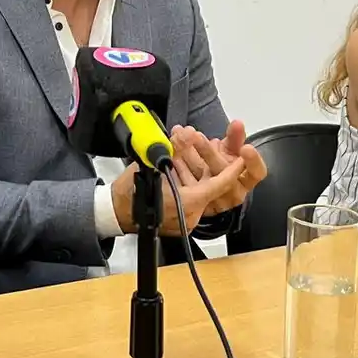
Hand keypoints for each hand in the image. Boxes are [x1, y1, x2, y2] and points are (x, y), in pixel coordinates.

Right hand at [110, 139, 250, 238]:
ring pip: (199, 191)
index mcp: (188, 203)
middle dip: (206, 166)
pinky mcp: (180, 221)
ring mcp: (186, 220)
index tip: (241, 158)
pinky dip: (187, 184)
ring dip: (194, 174)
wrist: (115, 212)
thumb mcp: (152, 166)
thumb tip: (183, 136)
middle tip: (207, 150)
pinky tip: (178, 171)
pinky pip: (190, 199)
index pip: (219, 184)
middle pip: (208, 186)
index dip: (232, 170)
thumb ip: (171, 150)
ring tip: (185, 159)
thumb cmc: (130, 194)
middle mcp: (191, 215)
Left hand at [172, 121, 267, 213]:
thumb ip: (235, 138)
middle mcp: (233, 192)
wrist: (208, 184)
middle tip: (196, 135)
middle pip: (223, 171)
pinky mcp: (194, 201)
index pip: (257, 171)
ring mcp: (213, 199)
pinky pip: (184, 181)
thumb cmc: (224, 165)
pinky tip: (170, 150)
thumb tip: (237, 123)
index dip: (253, 160)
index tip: (246, 147)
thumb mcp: (232, 151)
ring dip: (187, 154)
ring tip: (178, 136)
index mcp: (247, 179)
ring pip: (200, 175)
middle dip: (209, 151)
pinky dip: (177, 164)